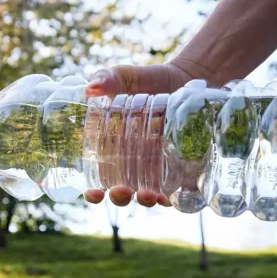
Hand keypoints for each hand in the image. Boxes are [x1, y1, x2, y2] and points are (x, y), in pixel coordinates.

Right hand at [83, 62, 196, 207]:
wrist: (186, 78)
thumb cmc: (147, 80)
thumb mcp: (124, 77)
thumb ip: (106, 79)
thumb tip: (90, 88)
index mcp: (110, 149)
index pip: (96, 178)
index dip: (92, 192)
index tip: (93, 193)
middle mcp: (131, 164)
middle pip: (121, 192)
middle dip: (120, 197)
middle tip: (121, 191)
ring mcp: (156, 168)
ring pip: (148, 195)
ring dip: (146, 200)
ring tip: (148, 196)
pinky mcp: (180, 167)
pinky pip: (176, 190)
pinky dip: (173, 198)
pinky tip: (171, 198)